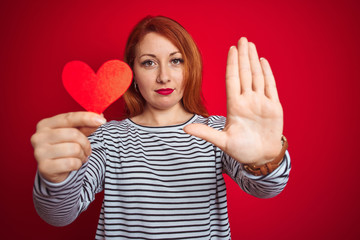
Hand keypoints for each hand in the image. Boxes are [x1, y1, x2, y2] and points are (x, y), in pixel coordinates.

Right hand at [30, 112, 105, 182]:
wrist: (53, 170)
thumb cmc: (64, 147)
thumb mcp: (74, 133)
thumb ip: (85, 125)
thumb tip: (100, 118)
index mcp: (45, 124)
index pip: (69, 117)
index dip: (87, 118)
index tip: (102, 121)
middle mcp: (38, 136)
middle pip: (74, 134)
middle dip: (86, 143)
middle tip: (87, 150)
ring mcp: (39, 152)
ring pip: (74, 149)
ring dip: (82, 155)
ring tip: (79, 157)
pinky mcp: (44, 167)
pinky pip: (71, 163)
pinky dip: (77, 164)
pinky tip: (73, 164)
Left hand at [184, 37, 282, 165]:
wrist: (260, 157)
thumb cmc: (241, 150)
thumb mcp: (222, 141)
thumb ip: (206, 133)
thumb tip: (185, 128)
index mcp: (235, 106)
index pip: (233, 80)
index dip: (232, 64)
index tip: (231, 49)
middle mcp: (247, 100)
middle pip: (245, 73)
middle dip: (243, 56)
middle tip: (242, 39)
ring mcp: (261, 102)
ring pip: (257, 76)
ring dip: (254, 60)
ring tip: (251, 45)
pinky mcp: (273, 107)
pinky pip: (271, 86)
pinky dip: (267, 74)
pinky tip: (263, 61)